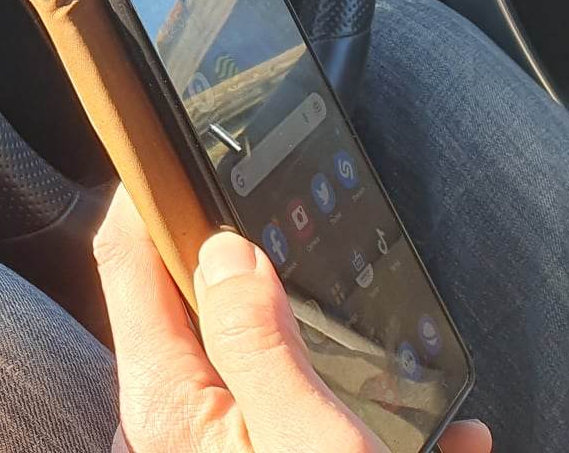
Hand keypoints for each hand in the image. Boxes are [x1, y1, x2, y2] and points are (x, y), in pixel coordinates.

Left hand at [92, 187, 489, 452]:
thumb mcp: (299, 440)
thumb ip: (257, 340)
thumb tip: (227, 250)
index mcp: (164, 399)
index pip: (125, 261)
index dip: (146, 194)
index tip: (170, 144)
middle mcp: (173, 428)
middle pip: (198, 312)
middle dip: (260, 283)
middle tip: (320, 258)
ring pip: (269, 378)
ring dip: (335, 367)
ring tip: (401, 371)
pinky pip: (308, 436)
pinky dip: (372, 434)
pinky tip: (442, 440)